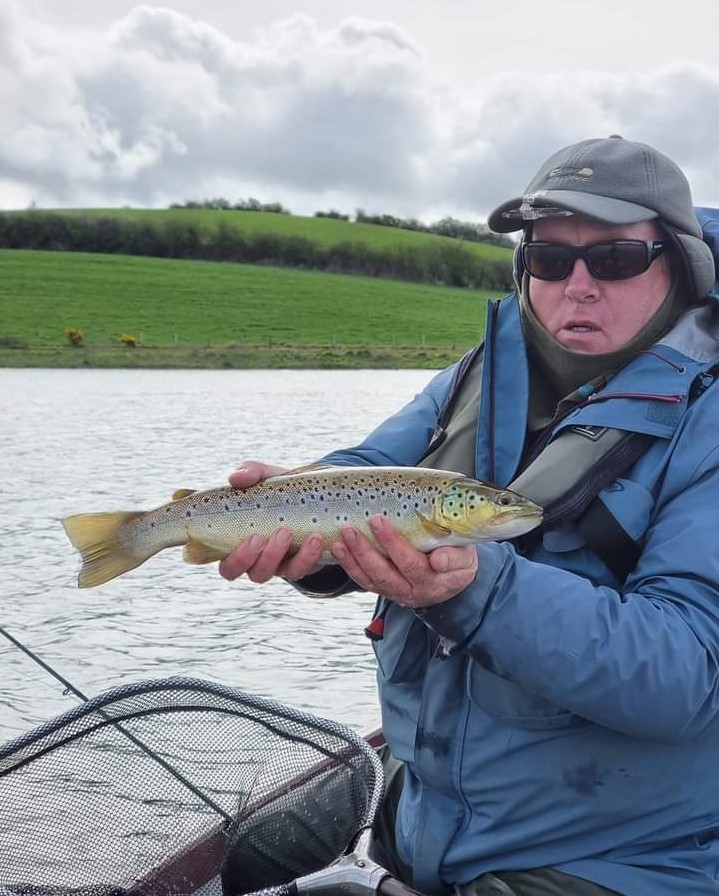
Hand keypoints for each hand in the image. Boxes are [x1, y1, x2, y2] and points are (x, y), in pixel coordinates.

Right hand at [219, 461, 324, 583]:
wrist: (314, 494)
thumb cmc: (278, 489)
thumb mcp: (266, 477)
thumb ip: (250, 473)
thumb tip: (236, 478)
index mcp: (240, 543)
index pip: (228, 565)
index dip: (236, 559)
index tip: (252, 536)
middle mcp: (258, 559)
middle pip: (253, 573)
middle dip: (261, 558)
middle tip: (271, 534)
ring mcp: (280, 564)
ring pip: (278, 573)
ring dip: (284, 556)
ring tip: (296, 533)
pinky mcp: (301, 564)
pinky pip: (302, 569)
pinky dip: (310, 556)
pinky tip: (317, 539)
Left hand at [330, 514, 476, 607]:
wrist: (454, 581)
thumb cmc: (459, 559)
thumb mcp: (466, 556)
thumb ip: (454, 557)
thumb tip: (438, 560)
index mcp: (435, 581)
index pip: (414, 565)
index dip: (396, 547)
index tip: (380, 523)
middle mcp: (414, 591)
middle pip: (387, 574)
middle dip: (366, 550)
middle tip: (352, 528)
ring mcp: (397, 592)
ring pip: (372, 580)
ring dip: (353, 559)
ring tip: (340, 538)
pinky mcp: (386, 590)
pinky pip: (365, 581)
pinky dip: (350, 566)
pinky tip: (338, 549)